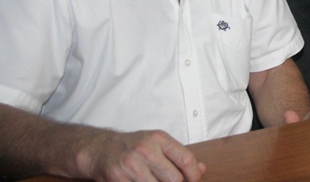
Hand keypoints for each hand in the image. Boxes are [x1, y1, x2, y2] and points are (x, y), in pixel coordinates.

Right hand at [78, 129, 205, 181]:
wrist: (100, 149)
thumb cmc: (133, 147)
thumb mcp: (157, 144)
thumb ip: (179, 156)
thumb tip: (202, 169)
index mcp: (158, 139)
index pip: (186, 159)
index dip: (194, 174)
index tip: (195, 180)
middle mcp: (145, 150)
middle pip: (174, 179)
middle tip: (171, 181)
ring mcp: (131, 166)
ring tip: (154, 179)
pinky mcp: (118, 180)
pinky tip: (142, 181)